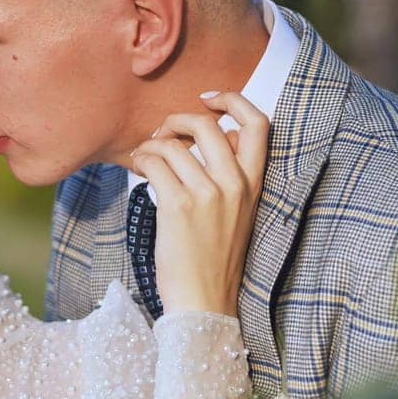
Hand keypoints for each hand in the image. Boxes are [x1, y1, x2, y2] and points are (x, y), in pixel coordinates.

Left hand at [130, 91, 269, 316]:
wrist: (204, 299)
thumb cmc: (213, 256)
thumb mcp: (236, 212)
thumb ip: (231, 174)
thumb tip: (213, 135)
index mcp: (254, 183)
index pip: (258, 125)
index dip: (233, 101)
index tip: (208, 99)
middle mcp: (235, 185)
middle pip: (207, 124)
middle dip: (177, 119)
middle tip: (162, 133)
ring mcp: (208, 194)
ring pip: (172, 143)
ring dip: (150, 144)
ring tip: (144, 159)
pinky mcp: (178, 206)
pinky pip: (153, 162)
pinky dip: (140, 159)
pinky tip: (139, 171)